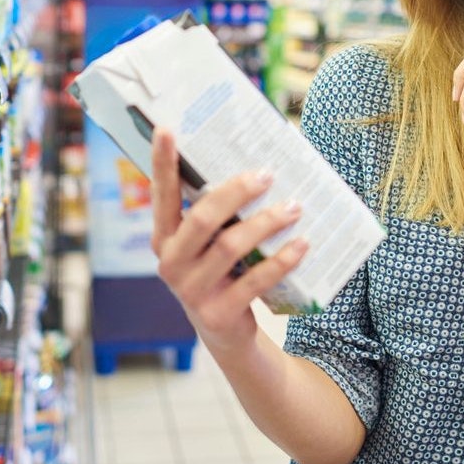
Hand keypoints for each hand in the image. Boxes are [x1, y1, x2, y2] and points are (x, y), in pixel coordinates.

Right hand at [150, 127, 308, 350]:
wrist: (224, 333)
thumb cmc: (221, 272)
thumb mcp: (209, 244)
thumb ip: (218, 214)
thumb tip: (255, 167)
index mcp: (164, 238)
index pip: (162, 195)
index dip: (162, 163)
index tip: (166, 130)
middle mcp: (170, 262)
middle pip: (202, 218)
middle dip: (236, 192)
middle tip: (267, 174)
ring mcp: (191, 291)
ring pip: (231, 246)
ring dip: (266, 223)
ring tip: (295, 208)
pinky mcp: (217, 314)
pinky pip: (254, 281)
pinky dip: (281, 260)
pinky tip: (301, 245)